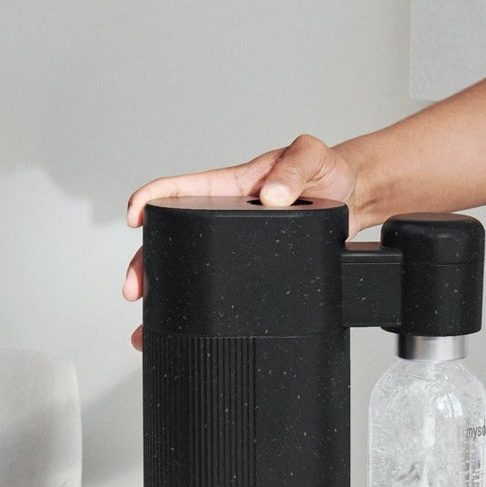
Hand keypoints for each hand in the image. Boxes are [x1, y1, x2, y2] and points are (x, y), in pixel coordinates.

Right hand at [122, 134, 359, 348]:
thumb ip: (293, 169)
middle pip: (170, 238)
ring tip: (147, 322)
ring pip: (186, 269)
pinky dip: (196, 308)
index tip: (134, 216)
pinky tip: (181, 329)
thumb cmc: (327, 170)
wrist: (351, 198)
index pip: (178, 188)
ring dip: (162, 293)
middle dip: (145, 262)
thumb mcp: (312, 157)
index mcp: (229, 186)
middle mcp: (224, 215)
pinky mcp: (249, 267)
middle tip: (135, 288)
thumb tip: (272, 195)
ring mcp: (233, 244)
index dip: (150, 199)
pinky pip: (216, 287)